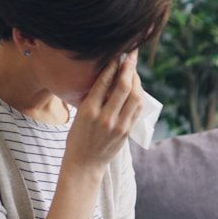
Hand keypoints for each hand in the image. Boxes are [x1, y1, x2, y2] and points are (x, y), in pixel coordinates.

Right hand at [63, 52, 142, 170]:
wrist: (84, 164)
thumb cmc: (78, 137)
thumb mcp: (79, 115)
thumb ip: (93, 98)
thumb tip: (108, 77)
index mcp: (88, 111)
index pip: (104, 82)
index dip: (113, 66)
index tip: (118, 54)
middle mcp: (105, 117)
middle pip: (124, 87)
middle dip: (129, 68)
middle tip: (131, 55)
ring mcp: (119, 125)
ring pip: (135, 97)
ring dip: (137, 80)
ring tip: (133, 70)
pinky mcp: (127, 131)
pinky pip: (137, 109)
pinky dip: (139, 95)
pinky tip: (136, 87)